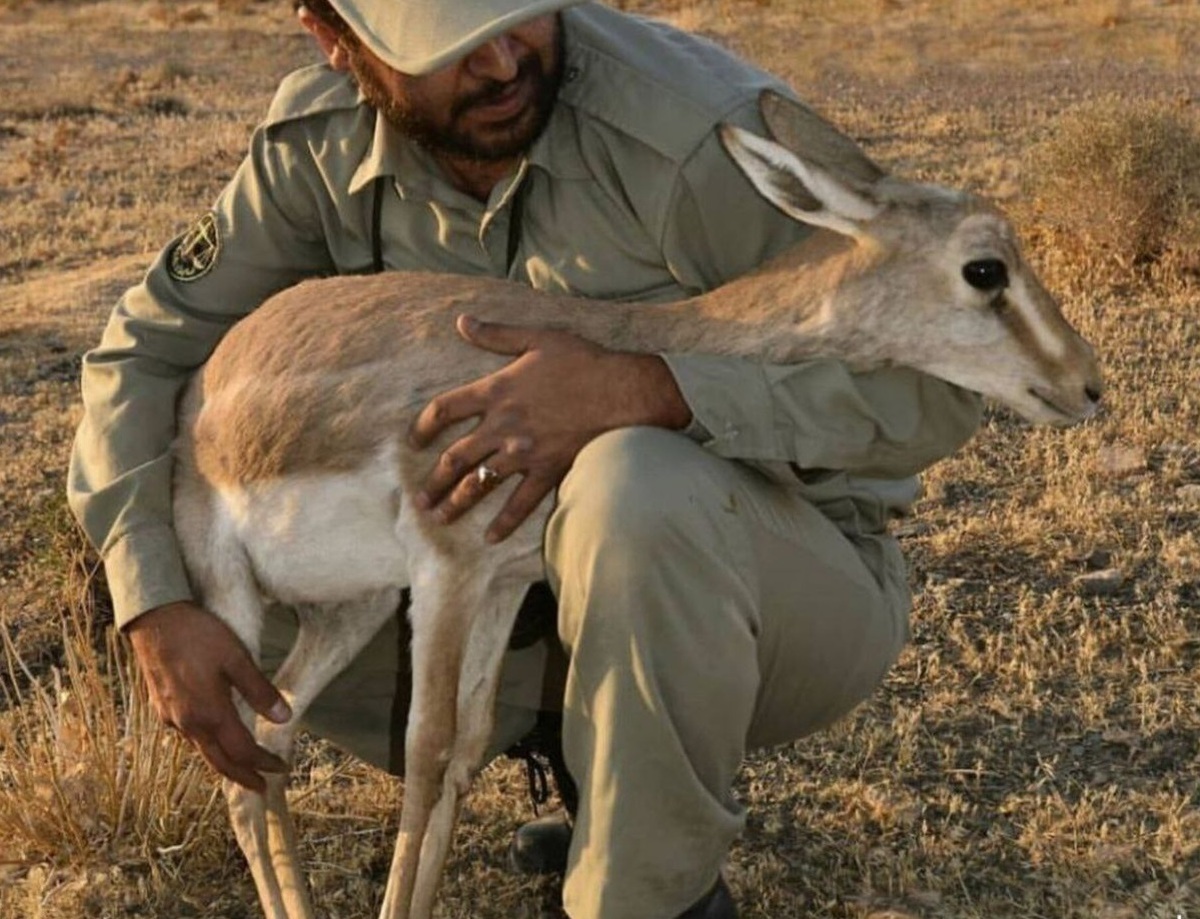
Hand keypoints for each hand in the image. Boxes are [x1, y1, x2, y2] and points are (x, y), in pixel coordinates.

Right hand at [126, 601, 291, 791]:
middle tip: (263, 787)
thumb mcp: (237, 658)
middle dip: (243, 776)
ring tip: (243, 766)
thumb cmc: (198, 634)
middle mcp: (188, 723)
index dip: (264, 763)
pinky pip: (189, 736)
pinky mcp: (161, 707)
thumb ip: (260, 690)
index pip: (242, 752)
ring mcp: (171, 717)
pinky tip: (215, 736)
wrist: (153, 619)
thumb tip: (284, 717)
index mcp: (209, 714)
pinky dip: (207, 744)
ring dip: (224, 762)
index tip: (281, 769)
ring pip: (202, 750)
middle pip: (219, 762)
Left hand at [408, 315, 690, 541]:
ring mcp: (523, 452)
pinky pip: (520, 503)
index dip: (423, 427)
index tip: (414, 442)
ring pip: (479, 484)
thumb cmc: (582, 361)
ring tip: (439, 518)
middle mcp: (502, 425)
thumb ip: (496, 334)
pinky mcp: (547, 471)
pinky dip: (504, 523)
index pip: (444, 410)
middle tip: (420, 499)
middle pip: (455, 458)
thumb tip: (462, 322)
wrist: (622, 391)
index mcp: (496, 390)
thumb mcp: (537, 338)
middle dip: (434, 481)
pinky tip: (490, 537)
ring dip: (456, 504)